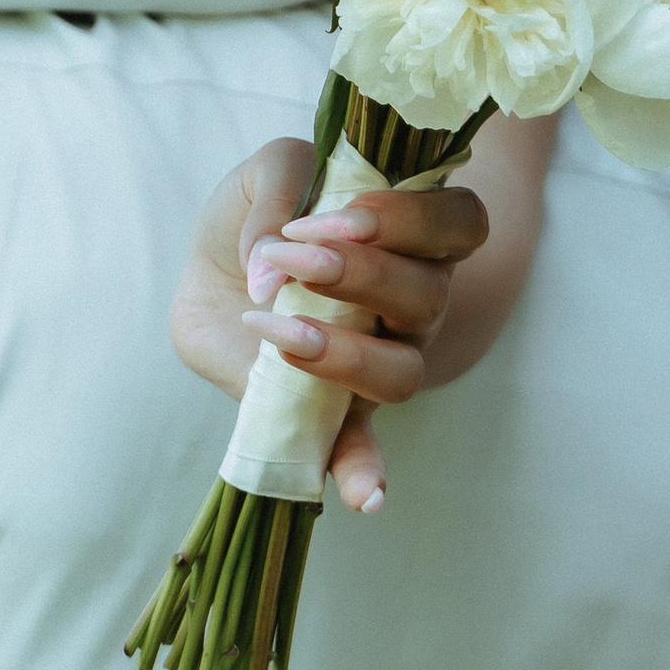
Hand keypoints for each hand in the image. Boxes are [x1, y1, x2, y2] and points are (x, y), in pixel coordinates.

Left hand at [171, 139, 488, 513]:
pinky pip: (363, 449)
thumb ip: (283, 186)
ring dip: (345, 352)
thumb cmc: (260, 215)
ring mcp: (380, 359)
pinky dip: (367, 472)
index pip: (459, 224)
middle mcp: (412, 302)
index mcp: (410, 236)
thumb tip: (271, 263)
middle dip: (360, 276)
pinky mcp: (333, 409)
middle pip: (428, 296)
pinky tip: (367, 497)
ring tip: (279, 333)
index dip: (408, 220)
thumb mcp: (266, 172)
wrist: (210, 270)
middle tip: (291, 259)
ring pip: (401, 370)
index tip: (335, 219)